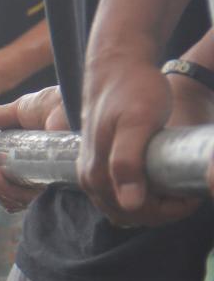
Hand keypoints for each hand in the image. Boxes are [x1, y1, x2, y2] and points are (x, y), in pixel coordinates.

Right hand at [0, 86, 68, 211]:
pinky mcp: (58, 187)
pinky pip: (27, 200)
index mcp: (32, 163)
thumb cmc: (61, 103)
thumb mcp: (22, 110)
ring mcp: (49, 183)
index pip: (6, 182)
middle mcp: (41, 177)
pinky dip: (7, 191)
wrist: (79, 99)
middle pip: (7, 195)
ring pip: (14, 201)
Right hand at [79, 54, 200, 226]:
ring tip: (177, 187)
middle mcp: (88, 179)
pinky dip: (141, 196)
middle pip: (126, 213)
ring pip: (122, 207)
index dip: (166, 211)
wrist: (116, 66)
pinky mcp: (98, 164)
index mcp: (97, 174)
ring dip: (152, 206)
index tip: (191, 194)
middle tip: (189, 191)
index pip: (132, 212)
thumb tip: (130, 204)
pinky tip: (160, 181)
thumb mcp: (137, 123)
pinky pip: (118, 194)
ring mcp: (90, 173)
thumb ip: (128, 163)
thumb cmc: (132, 89)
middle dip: (161, 211)